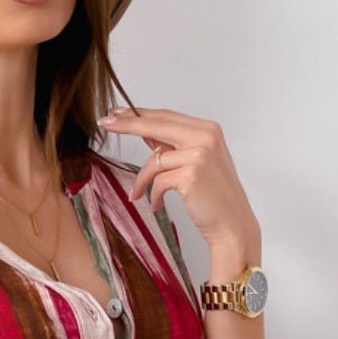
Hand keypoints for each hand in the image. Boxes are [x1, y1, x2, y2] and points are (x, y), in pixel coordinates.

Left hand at [98, 106, 260, 256]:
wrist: (232, 225)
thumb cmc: (215, 198)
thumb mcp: (196, 163)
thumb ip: (174, 146)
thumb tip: (146, 132)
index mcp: (208, 130)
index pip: (166, 116)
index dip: (139, 114)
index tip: (117, 113)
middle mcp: (206, 137)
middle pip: (156, 124)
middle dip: (127, 124)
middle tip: (105, 123)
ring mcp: (199, 154)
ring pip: (154, 160)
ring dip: (141, 180)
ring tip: (137, 194)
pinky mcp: (191, 174)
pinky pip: (158, 181)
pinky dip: (153, 195)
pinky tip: (156, 204)